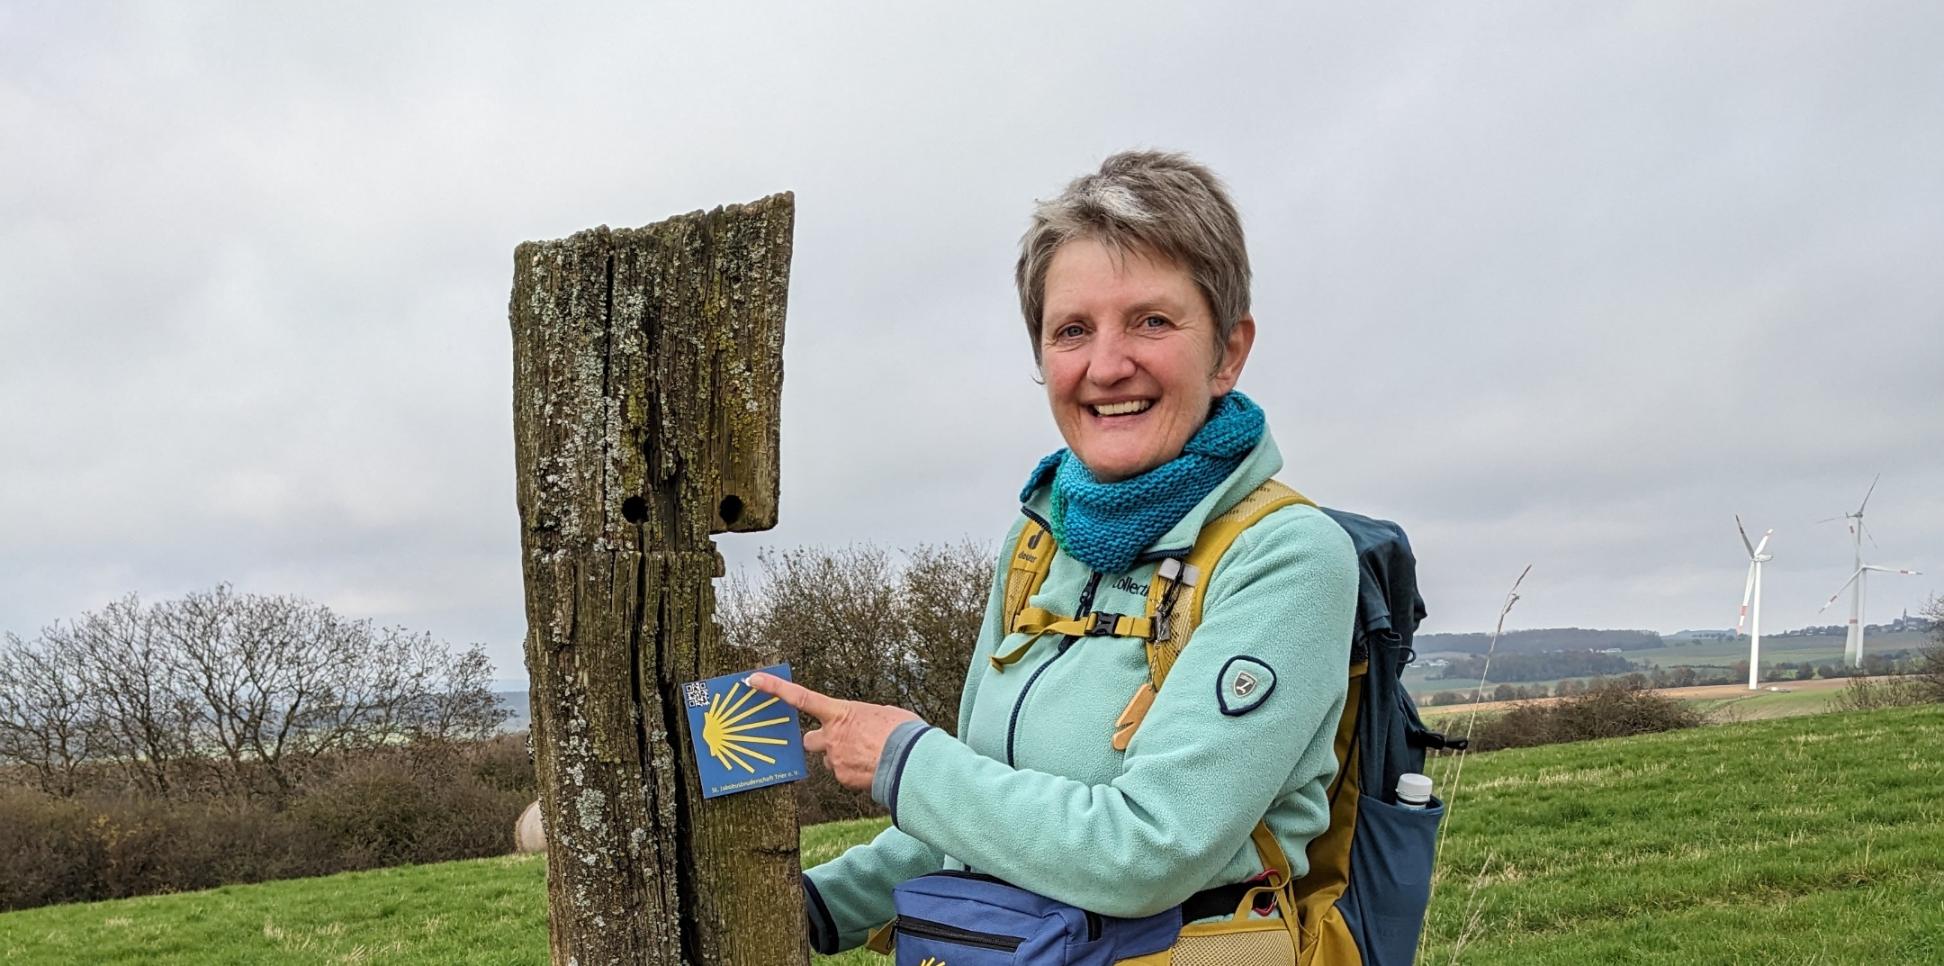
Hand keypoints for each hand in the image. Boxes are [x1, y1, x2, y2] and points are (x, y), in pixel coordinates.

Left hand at [744, 673, 920, 791]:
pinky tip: (874, 769)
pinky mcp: (843, 780)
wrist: (911, 762)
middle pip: (809, 740)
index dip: (774, 688)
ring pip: (830, 760)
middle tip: (838, 741)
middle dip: (820, 741)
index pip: (800, 697)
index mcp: (839, 713)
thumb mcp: (883, 714)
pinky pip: (844, 775)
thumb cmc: (902, 732)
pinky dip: (856, 773)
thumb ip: (866, 718)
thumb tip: (867, 726)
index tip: (753, 679)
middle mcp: (831, 737)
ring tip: (871, 757)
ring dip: (843, 758)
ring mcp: (835, 760)